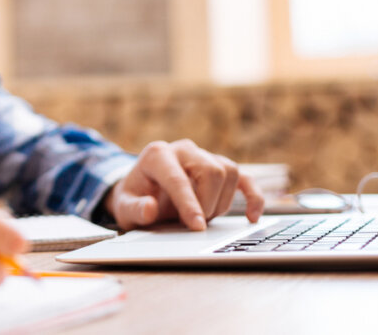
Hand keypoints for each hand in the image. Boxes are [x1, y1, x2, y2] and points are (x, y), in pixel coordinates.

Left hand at [106, 139, 263, 230]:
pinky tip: (252, 217)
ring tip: (205, 218)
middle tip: (196, 224)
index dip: (189, 204)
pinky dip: (252, 196)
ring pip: (229, 172)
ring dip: (222, 202)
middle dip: (207, 203)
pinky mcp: (218, 167)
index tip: (197, 226)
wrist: (141, 191)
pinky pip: (243, 178)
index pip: (178, 178)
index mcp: (156, 155)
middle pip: (211, 171)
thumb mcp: (125, 207)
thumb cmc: (134, 198)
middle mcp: (182, 149)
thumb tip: (150, 208)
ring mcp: (203, 155)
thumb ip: (135, 209)